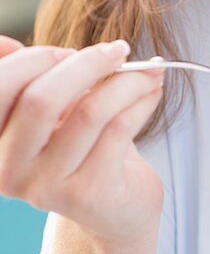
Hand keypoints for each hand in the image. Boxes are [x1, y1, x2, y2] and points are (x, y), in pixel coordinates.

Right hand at [0, 34, 165, 242]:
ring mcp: (48, 186)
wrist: (115, 211)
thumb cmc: (82, 152)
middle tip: (119, 51)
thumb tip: (6, 43)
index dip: (35, 59)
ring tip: (147, 72)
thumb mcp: (51, 113)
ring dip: (126, 81)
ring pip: (88, 111)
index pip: (0, 86)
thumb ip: (26, 80)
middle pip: (42, 99)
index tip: (70, 51)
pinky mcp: (89, 194)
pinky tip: (151, 93)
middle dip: (87, 64)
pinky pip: (118, 129)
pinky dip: (141, 102)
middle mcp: (9, 170)